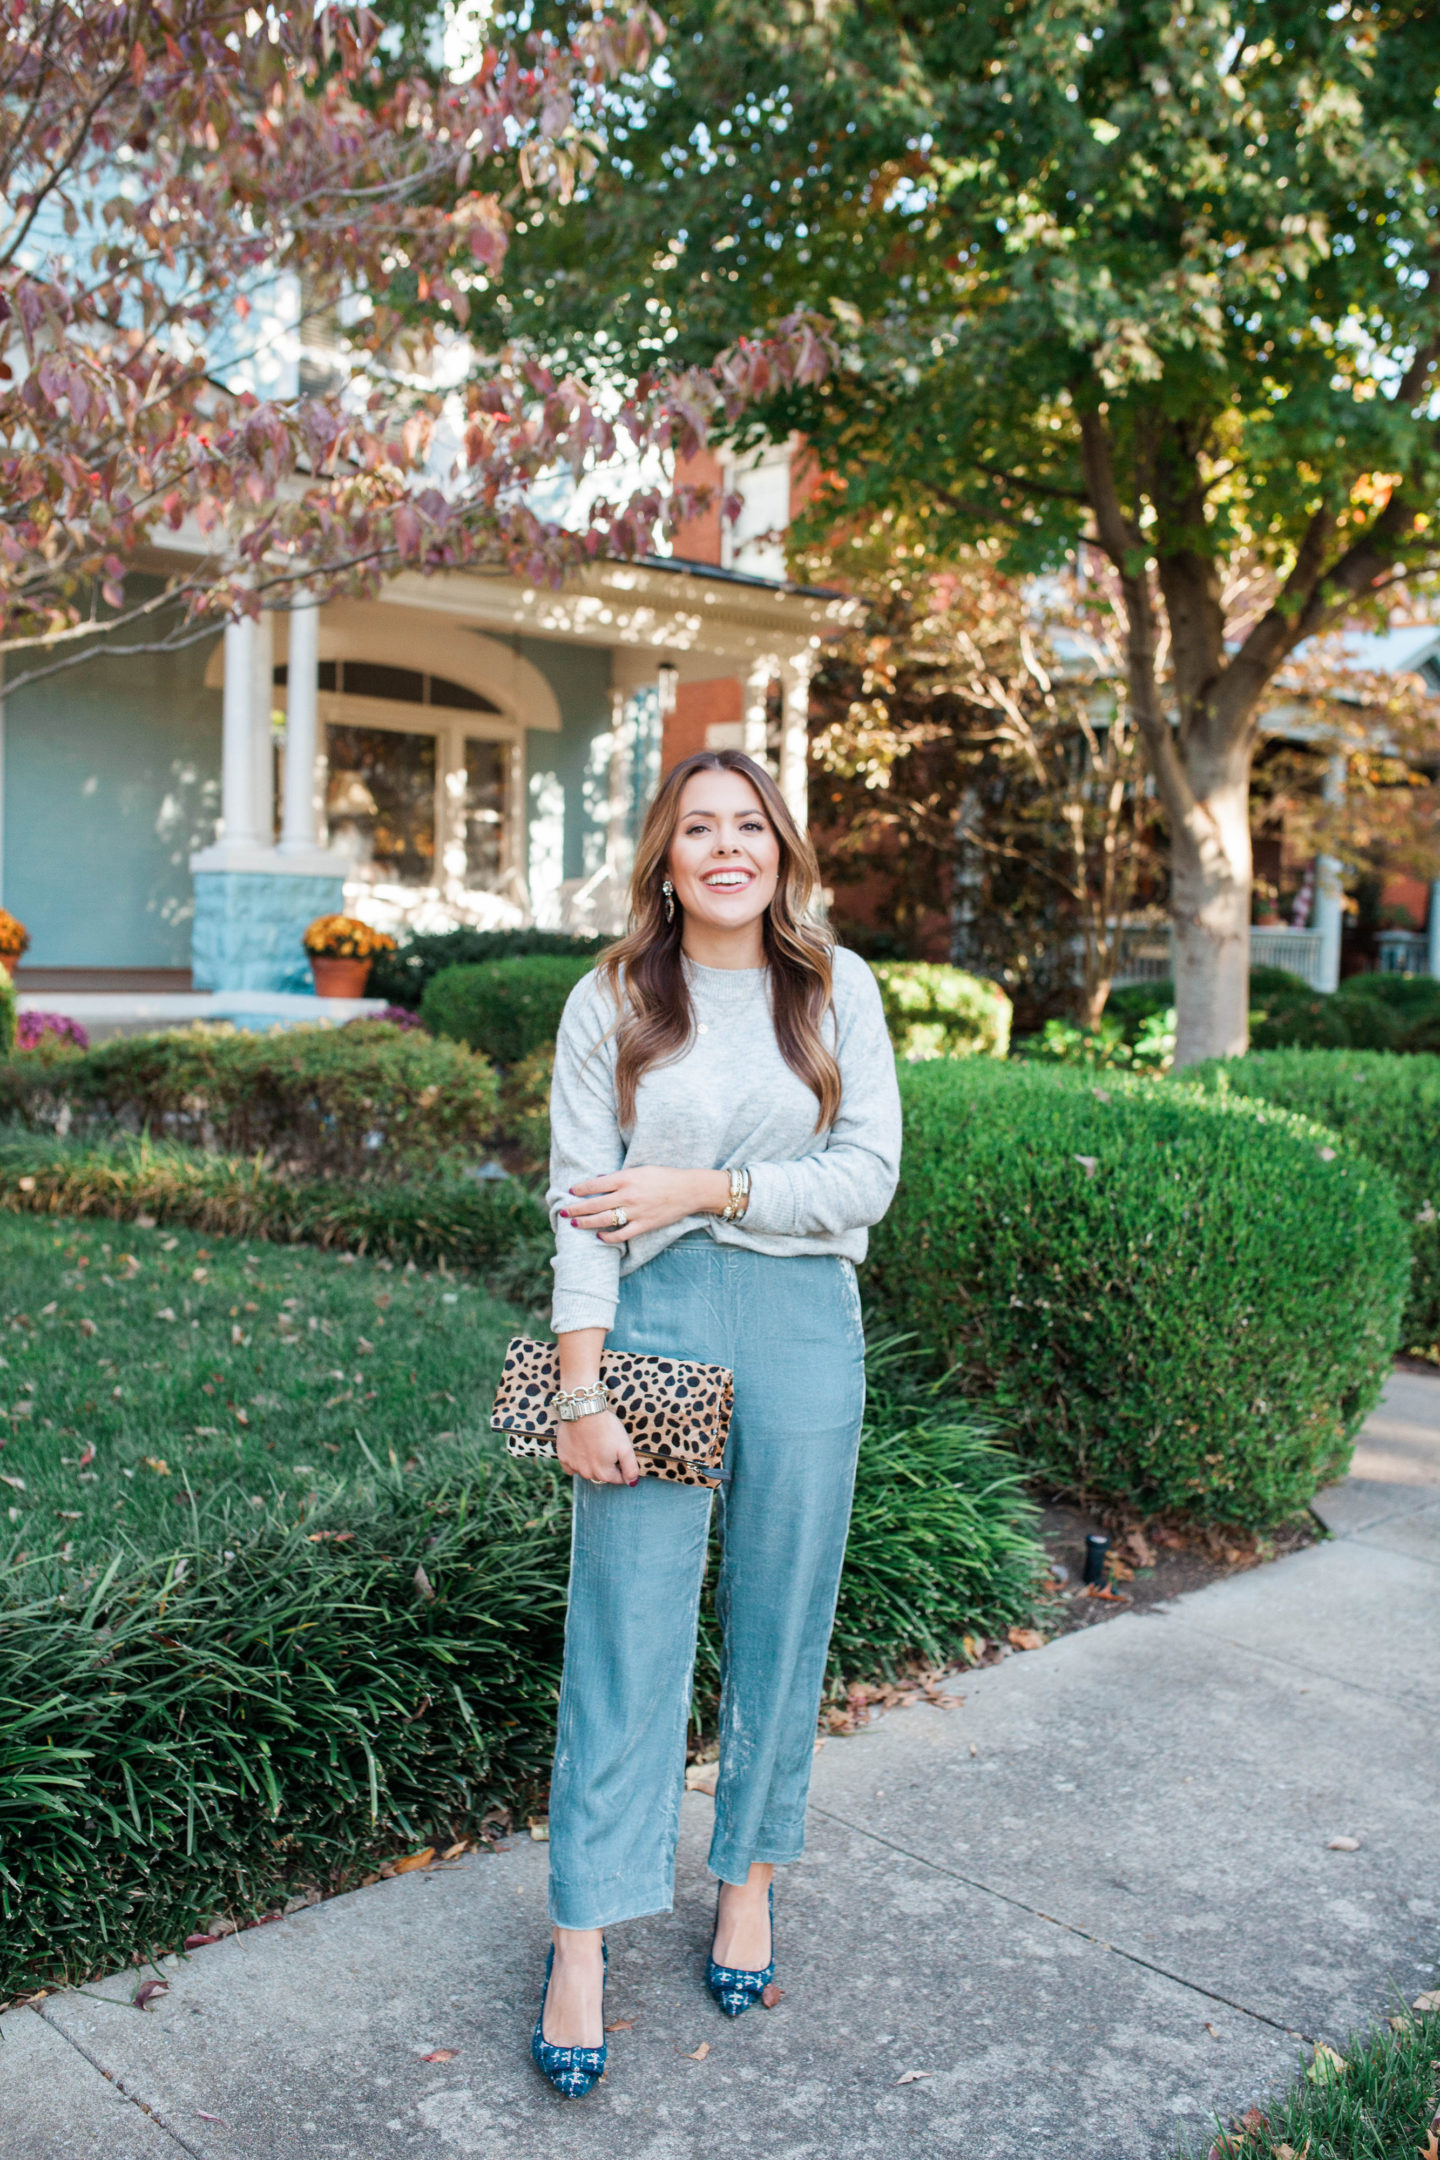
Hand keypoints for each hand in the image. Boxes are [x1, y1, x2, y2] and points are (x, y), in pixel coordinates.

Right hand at [554, 1406, 639, 1484]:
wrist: (584, 1411)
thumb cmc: (606, 1428)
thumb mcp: (625, 1447)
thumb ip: (631, 1468)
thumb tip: (632, 1482)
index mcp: (604, 1473)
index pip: (619, 1478)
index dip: (623, 1466)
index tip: (620, 1452)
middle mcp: (588, 1474)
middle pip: (603, 1475)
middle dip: (608, 1464)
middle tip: (608, 1445)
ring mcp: (574, 1466)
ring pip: (587, 1471)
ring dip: (592, 1463)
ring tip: (595, 1444)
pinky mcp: (563, 1457)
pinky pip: (571, 1467)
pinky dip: (577, 1461)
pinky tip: (581, 1448)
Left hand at [561, 1165, 730, 1243]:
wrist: (689, 1190)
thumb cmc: (664, 1177)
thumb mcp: (641, 1170)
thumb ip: (620, 1177)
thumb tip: (598, 1180)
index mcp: (626, 1178)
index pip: (595, 1184)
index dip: (580, 1189)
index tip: (571, 1192)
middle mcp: (628, 1195)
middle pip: (594, 1204)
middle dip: (576, 1208)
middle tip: (563, 1211)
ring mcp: (635, 1212)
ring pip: (603, 1220)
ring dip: (585, 1222)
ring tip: (574, 1223)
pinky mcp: (644, 1225)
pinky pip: (621, 1234)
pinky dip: (608, 1237)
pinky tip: (599, 1236)